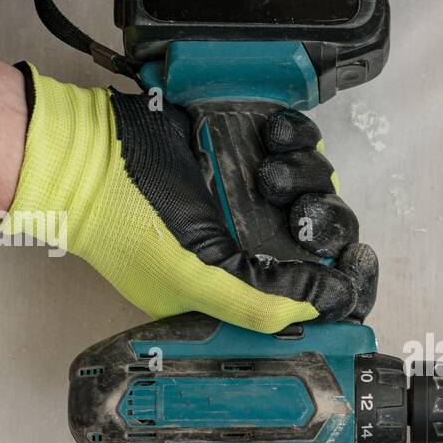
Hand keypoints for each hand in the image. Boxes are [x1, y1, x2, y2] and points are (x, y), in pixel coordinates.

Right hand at [3, 63, 375, 332]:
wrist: (88, 154)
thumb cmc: (129, 225)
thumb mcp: (192, 282)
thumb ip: (256, 304)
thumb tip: (322, 305)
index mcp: (247, 282)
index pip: (317, 291)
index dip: (346, 281)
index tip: (355, 263)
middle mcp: (257, 240)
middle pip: (328, 234)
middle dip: (325, 221)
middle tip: (299, 212)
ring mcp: (255, 192)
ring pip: (319, 184)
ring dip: (307, 175)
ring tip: (270, 175)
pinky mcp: (249, 146)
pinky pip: (298, 141)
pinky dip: (296, 136)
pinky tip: (273, 136)